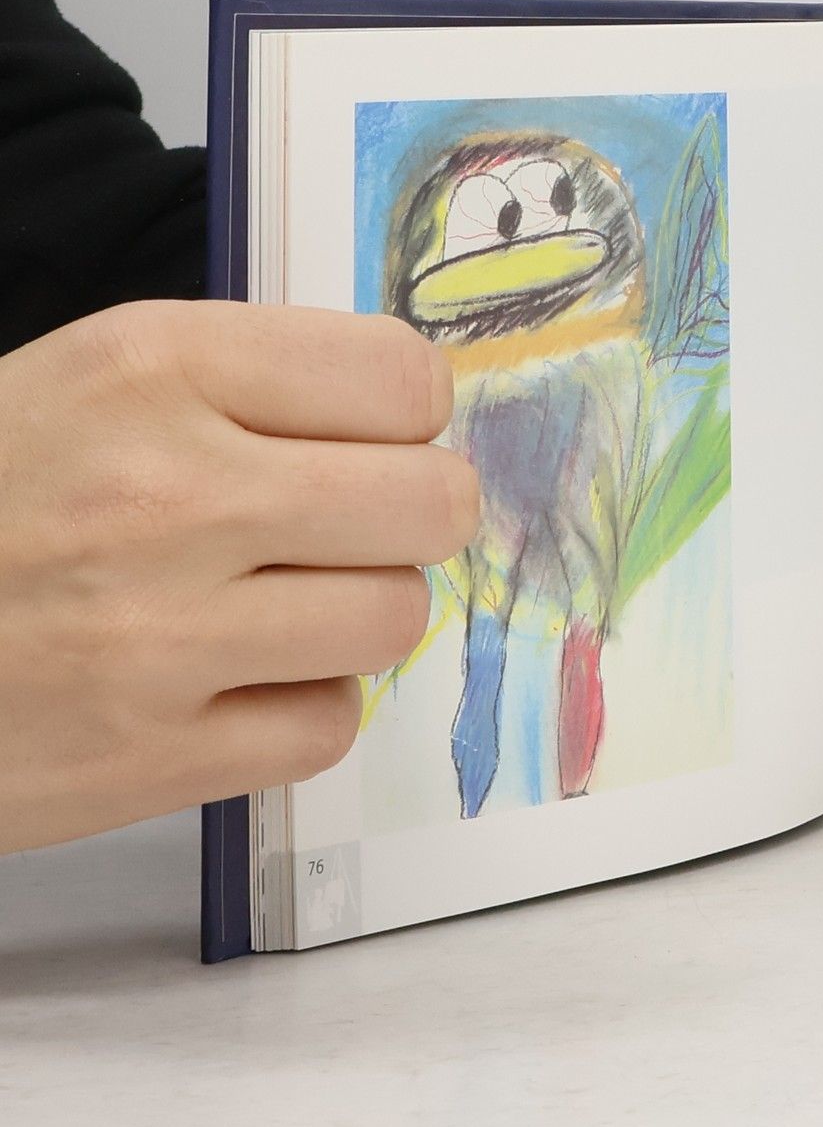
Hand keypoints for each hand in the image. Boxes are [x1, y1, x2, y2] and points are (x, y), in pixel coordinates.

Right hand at [0, 301, 479, 851]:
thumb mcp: (86, 386)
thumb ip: (247, 386)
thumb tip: (411, 411)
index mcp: (151, 370)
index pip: (403, 377)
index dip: (405, 414)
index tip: (372, 434)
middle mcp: (171, 495)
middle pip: (433, 503)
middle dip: (410, 514)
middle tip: (354, 524)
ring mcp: (164, 636)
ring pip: (394, 617)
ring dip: (355, 613)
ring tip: (275, 603)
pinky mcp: (155, 756)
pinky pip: (331, 723)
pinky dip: (300, 706)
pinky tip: (232, 679)